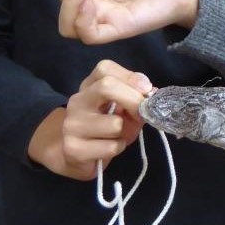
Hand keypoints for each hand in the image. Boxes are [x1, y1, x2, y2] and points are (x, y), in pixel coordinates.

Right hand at [27, 60, 152, 179]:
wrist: (75, 156)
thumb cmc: (105, 128)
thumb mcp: (122, 109)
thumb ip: (135, 96)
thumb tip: (152, 92)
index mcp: (89, 87)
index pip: (105, 68)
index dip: (130, 77)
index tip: (147, 89)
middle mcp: (77, 101)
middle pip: (107, 86)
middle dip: (133, 100)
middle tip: (143, 114)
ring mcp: (72, 125)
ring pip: (115, 124)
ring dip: (125, 132)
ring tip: (118, 136)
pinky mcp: (73, 149)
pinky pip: (112, 146)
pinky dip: (118, 148)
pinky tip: (108, 148)